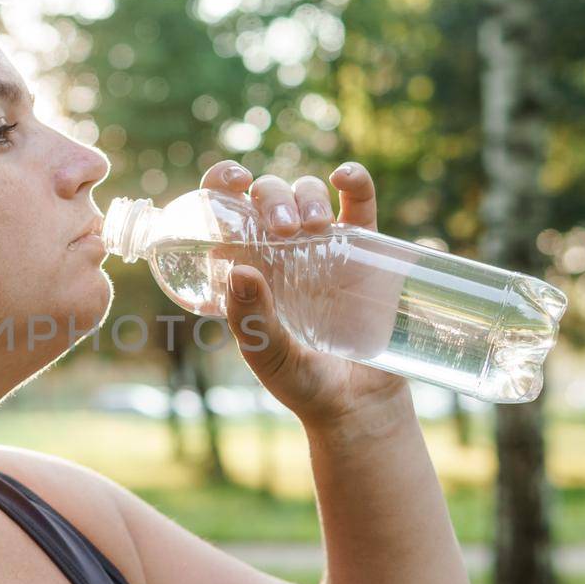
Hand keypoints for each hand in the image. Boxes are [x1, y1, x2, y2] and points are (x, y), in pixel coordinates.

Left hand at [202, 159, 409, 425]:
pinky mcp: (364, 251)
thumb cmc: (303, 385)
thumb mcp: (269, 355)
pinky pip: (360, 206)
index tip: (231, 181)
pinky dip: (355, 182)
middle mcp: (279, 252)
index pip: (223, 215)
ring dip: (306, 194)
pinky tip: (345, 177)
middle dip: (270, 198)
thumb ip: (252, 318)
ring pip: (307, 194)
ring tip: (314, 226)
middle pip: (266, 198)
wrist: (360, 406)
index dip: (220, 186)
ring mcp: (322, 248)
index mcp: (245, 269)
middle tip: (282, 229)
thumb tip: (237, 269)